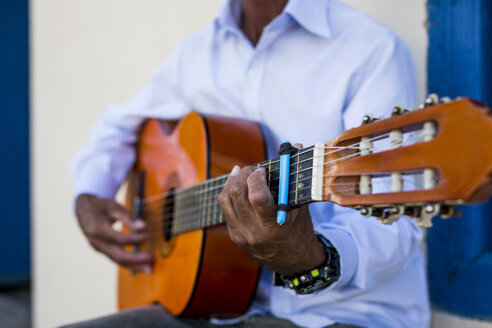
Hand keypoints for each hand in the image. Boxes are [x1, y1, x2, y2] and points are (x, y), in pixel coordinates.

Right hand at [75, 194, 152, 272]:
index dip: (135, 239)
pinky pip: (115, 258)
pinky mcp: (101, 250)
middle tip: (151, 260)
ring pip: (116, 260)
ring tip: (149, 269)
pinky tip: (139, 265)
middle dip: (136, 260)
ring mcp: (98, 248)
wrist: (82, 209)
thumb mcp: (113, 206)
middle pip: (118, 256)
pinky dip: (128, 262)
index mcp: (98, 230)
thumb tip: (143, 226)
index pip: (120, 239)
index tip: (148, 236)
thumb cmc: (99, 206)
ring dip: (134, 266)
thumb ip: (128, 216)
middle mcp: (96, 242)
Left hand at [218, 157, 325, 275]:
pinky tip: (237, 185)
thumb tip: (296, 146)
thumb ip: (295, 178)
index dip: (256, 178)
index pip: (257, 198)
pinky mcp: (234, 235)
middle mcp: (254, 232)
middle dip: (243, 175)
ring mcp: (241, 235)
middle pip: (237, 195)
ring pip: (225, 200)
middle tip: (253, 168)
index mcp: (275, 226)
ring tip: (241, 172)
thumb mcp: (301, 206)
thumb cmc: (300, 230)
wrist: (293, 261)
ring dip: (232, 182)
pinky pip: (225, 209)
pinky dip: (229, 194)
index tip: (263, 169)